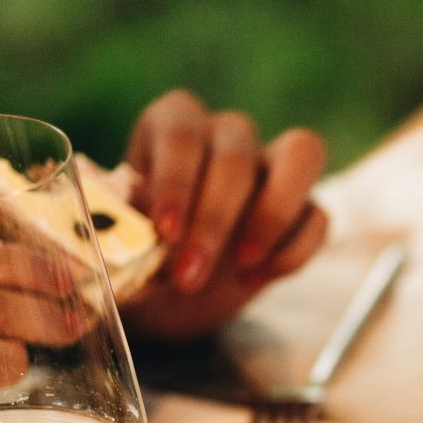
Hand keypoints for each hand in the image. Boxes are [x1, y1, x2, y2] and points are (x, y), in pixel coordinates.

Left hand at [122, 92, 328, 338]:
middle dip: (214, 220)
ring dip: (272, 215)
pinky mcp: (304, 207)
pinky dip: (293, 249)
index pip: (182, 129)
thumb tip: (105, 254)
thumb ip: (114, 246)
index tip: (164, 232)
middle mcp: (224, 136)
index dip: (176, 179)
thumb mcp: (116, 251)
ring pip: (301, 154)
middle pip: (237, 152)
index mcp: (169, 126)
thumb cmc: (139, 261)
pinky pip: (317, 214)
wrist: (171, 296)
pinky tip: (257, 277)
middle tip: (188, 276)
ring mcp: (271, 167)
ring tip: (241, 265)